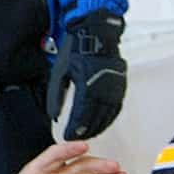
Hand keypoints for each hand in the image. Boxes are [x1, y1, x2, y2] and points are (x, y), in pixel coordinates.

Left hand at [47, 10, 127, 139]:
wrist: (96, 36)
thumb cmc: (77, 51)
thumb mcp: (60, 73)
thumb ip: (56, 96)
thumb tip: (53, 115)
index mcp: (86, 87)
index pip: (80, 115)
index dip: (74, 129)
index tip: (68, 136)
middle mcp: (102, 90)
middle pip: (95, 119)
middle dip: (85, 131)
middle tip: (77, 137)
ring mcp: (114, 89)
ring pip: (107, 116)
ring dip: (98, 127)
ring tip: (88, 134)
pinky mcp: (120, 87)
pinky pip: (116, 108)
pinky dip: (109, 118)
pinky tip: (103, 122)